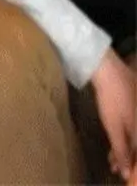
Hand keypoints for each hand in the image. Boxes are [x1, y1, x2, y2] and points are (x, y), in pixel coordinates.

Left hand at [92, 49, 135, 180]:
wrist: (108, 70)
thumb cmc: (112, 98)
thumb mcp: (114, 127)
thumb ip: (121, 149)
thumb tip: (126, 171)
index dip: (131, 163)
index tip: (122, 172)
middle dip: (127, 156)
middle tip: (115, 166)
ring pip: (135, 135)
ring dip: (125, 146)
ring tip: (112, 158)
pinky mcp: (135, 104)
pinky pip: (133, 125)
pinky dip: (125, 135)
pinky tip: (117, 139)